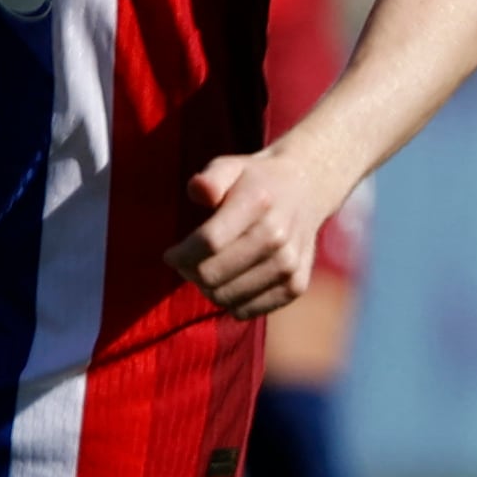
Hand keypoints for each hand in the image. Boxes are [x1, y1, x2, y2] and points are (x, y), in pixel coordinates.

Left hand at [167, 146, 344, 319]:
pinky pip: (246, 310)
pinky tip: (229, 281)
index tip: (170, 254)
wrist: (306, 189)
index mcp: (258, 203)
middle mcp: (277, 237)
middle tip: (187, 262)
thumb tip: (198, 191)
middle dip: (189, 272)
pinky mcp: (295, 286)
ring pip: (226, 297)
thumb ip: (210, 178)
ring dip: (206, 288)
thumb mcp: (229, 166)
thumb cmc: (254, 180)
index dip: (180, 254)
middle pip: (213, 275)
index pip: (208, 242)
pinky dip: (230, 301)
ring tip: (207, 269)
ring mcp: (289, 264)